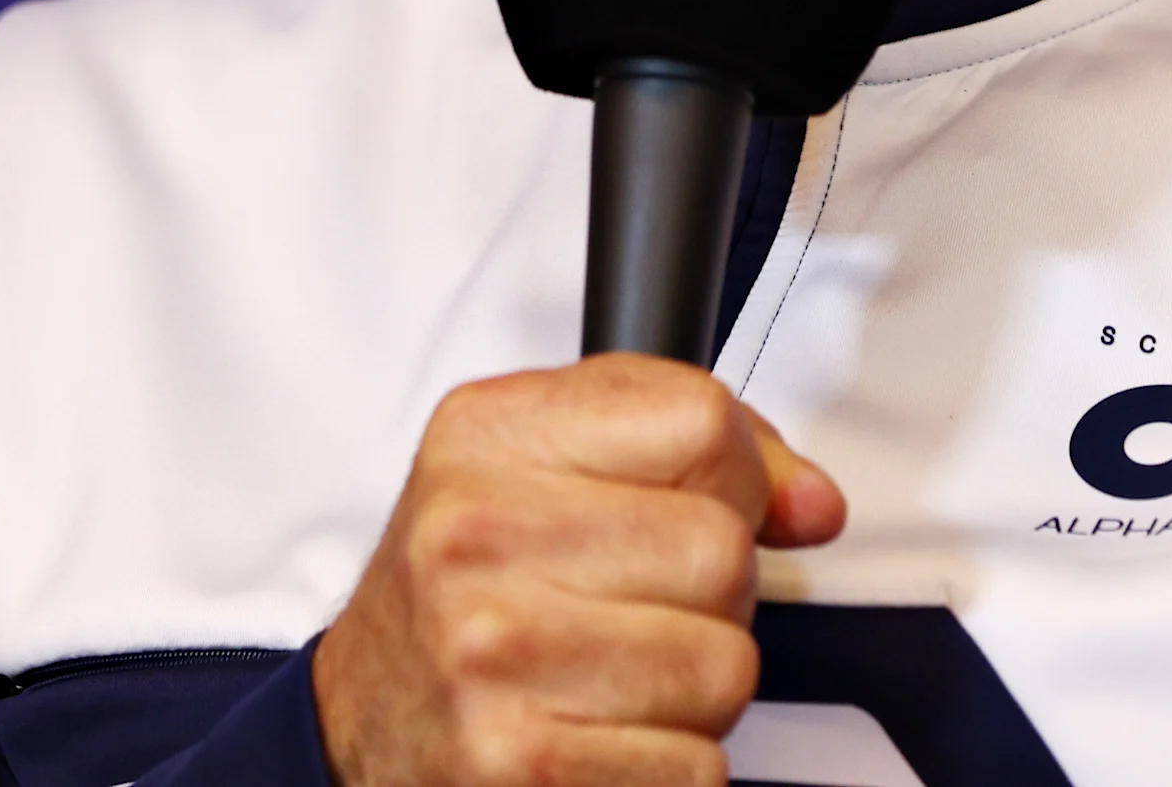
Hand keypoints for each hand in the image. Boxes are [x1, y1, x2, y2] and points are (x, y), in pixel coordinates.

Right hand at [314, 354, 847, 784]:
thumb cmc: (465, 590)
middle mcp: (474, 536)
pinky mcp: (521, 770)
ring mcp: (492, 656)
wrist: (358, 724)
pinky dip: (671, 767)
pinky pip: (697, 768)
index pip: (701, 420)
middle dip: (713, 595)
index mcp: (488, 436)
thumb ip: (689, 446)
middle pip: (725, 552)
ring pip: (726, 667)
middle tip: (638, 609)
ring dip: (694, 690)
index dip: (733, 472)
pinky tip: (600, 738)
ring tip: (615, 676)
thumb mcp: (542, 465)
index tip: (692, 504)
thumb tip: (813, 503)